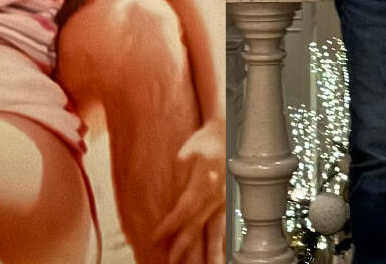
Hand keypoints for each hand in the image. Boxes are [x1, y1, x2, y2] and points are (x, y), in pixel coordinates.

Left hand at [152, 118, 225, 263]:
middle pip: (199, 224)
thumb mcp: (184, 158)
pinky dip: (222, 244)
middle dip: (185, 245)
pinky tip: (220, 258)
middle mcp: (217, 193)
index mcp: (204, 180)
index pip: (185, 209)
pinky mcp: (230, 203)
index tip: (155, 237)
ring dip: (211, 252)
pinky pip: (225, 228)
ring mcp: (226, 200)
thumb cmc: (202, 144)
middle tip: (172, 261)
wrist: (227, 135)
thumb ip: (179, 183)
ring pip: (217, 231)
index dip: (170, 225)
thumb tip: (172, 209)